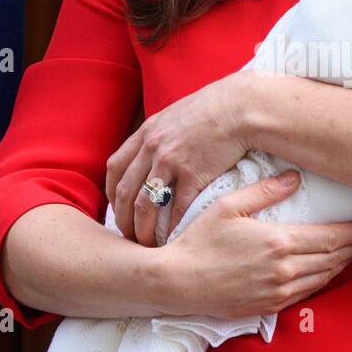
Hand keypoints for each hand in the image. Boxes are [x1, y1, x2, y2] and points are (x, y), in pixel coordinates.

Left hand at [106, 70, 251, 244]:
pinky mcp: (193, 174)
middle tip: (127, 235)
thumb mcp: (176, 115)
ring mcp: (171, 161)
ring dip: (141, 228)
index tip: (117, 208)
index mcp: (146, 133)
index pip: (115, 168)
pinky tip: (170, 238)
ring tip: (144, 244)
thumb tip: (155, 149)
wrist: (239, 107)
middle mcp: (152, 147)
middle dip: (122, 218)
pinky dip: (170, 226)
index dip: (112, 192)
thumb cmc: (213, 109)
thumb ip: (161, 133)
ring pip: (145, 204)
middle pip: (125, 191)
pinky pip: (175, 207)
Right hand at [158, 171, 351, 318]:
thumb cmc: (199, 241)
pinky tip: (328, 271)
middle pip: (333, 258)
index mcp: (279, 242)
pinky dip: (323, 280)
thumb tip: (294, 177)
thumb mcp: (228, 205)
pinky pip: (307, 293)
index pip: (331, 237)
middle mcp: (285, 270)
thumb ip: (264, 191)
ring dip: (343, 264)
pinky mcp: (269, 306)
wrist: (177, 282)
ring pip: (324, 277)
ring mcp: (278, 291)